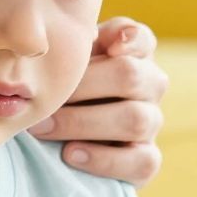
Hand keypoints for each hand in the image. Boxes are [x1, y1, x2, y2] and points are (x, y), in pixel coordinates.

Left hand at [28, 17, 166, 187]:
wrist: (63, 142)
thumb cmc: (64, 91)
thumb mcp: (64, 64)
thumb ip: (76, 47)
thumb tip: (88, 35)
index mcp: (135, 56)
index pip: (142, 38)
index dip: (130, 38)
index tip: (110, 45)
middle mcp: (151, 86)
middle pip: (130, 76)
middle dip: (82, 87)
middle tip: (44, 98)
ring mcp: (152, 123)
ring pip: (135, 120)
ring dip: (83, 123)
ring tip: (44, 129)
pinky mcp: (147, 159)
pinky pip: (141, 161)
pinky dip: (103, 159)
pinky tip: (70, 154)